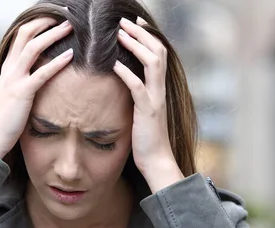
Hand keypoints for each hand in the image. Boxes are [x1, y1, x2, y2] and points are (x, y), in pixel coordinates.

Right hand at [0, 18, 73, 158]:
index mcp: (7, 68)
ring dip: (53, 34)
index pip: (20, 36)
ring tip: (70, 27)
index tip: (54, 18)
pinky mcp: (22, 93)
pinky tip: (70, 55)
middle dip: (45, 21)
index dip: (37, 24)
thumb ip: (23, 83)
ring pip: (34, 47)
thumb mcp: (12, 95)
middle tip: (65, 15)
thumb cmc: (4, 120)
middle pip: (26, 34)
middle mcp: (9, 69)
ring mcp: (14, 80)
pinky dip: (57, 62)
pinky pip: (42, 73)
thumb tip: (39, 79)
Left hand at [113, 17, 183, 190]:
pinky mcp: (148, 111)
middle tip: (124, 21)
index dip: (147, 36)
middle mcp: (161, 89)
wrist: (156, 160)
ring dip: (135, 45)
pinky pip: (138, 86)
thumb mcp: (142, 111)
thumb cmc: (145, 138)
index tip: (133, 23)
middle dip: (141, 33)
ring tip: (119, 34)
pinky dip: (126, 72)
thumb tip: (123, 82)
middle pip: (157, 51)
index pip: (158, 53)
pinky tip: (114, 63)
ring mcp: (156, 99)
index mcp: (159, 88)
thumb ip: (137, 94)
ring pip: (152, 63)